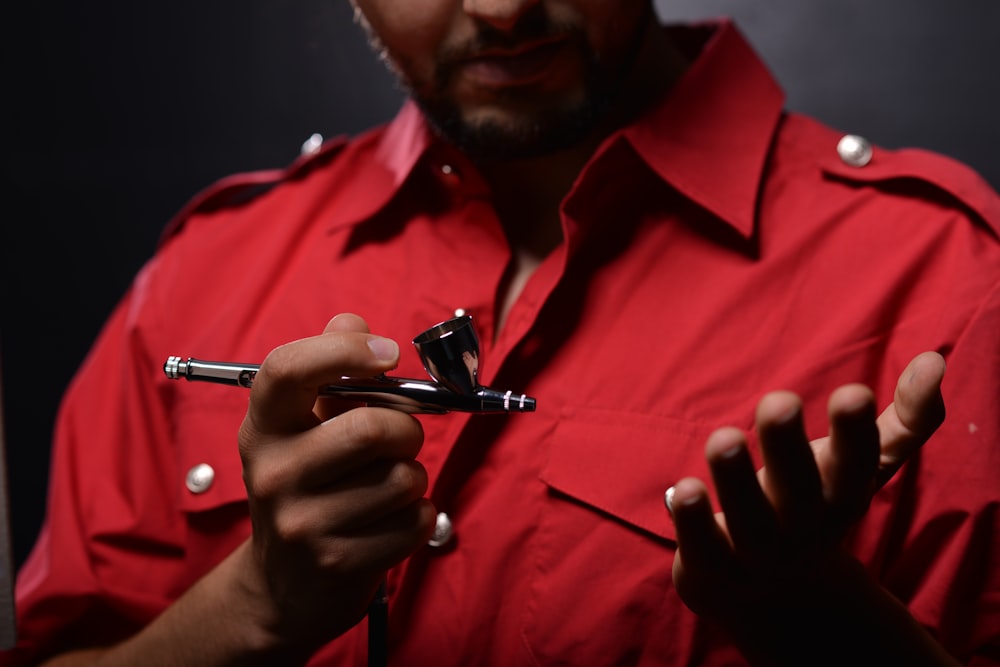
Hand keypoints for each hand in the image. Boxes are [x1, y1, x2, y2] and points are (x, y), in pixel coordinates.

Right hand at [236, 314, 436, 655]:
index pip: (287, 369)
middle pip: (373, 428)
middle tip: (400, 440)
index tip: (388, 353)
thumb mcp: (300, 427)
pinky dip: (416, 517)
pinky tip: (387, 522)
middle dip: (407, 429)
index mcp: (263, 427)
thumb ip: (327, 370)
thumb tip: (352, 321)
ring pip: (404, 478)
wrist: (284, 586)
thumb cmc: (307, 486)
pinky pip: (415, 520)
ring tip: (384, 488)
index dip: (344, 350)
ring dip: (412, 478)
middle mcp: (275, 473)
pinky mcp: (339, 563)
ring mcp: (303, 523)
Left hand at [667, 352, 953, 664]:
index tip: (851, 393)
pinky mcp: (713, 569)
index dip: (855, 434)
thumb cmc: (814, 507)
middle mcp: (803, 526)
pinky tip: (682, 489)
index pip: (857, 466)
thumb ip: (904, 421)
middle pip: (801, 490)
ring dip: (737, 479)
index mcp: (842, 495)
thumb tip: (934, 360)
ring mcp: (758, 553)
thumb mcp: (861, 469)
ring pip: (749, 521)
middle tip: (779, 401)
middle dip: (789, 447)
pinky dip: (694, 522)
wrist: (772, 596)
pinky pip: (704, 547)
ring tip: (724, 438)